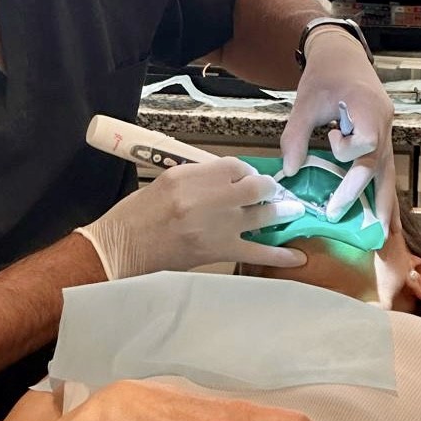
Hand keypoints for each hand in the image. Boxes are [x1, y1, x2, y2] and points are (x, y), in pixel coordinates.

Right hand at [77, 156, 307, 278]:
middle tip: (273, 191)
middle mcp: (206, 199)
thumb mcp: (164, 182)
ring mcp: (215, 227)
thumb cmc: (136, 215)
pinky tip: (298, 256)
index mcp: (189, 176)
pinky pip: (256, 253)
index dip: (245, 170)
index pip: (232, 165)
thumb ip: (197, 177)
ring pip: (261, 215)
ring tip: (293, 210)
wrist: (122, 249)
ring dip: (280, 211)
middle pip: (253, 186)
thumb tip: (226, 179)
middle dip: (268, 188)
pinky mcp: (218, 252)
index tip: (246, 177)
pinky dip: (279, 254)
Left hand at [280, 30, 398, 232]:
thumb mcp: (304, 103)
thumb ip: (296, 137)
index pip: (365, 142)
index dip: (346, 149)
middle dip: (368, 198)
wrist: (342, 56)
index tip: (330, 136)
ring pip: (388, 173)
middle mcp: (384, 123)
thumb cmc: (323, 77)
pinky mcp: (381, 138)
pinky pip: (384, 170)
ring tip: (383, 236)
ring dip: (385, 204)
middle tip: (352, 223)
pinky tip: (385, 218)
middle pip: (381, 166)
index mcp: (368, 109)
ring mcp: (387, 132)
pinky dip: (382, 193)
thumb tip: (291, 171)